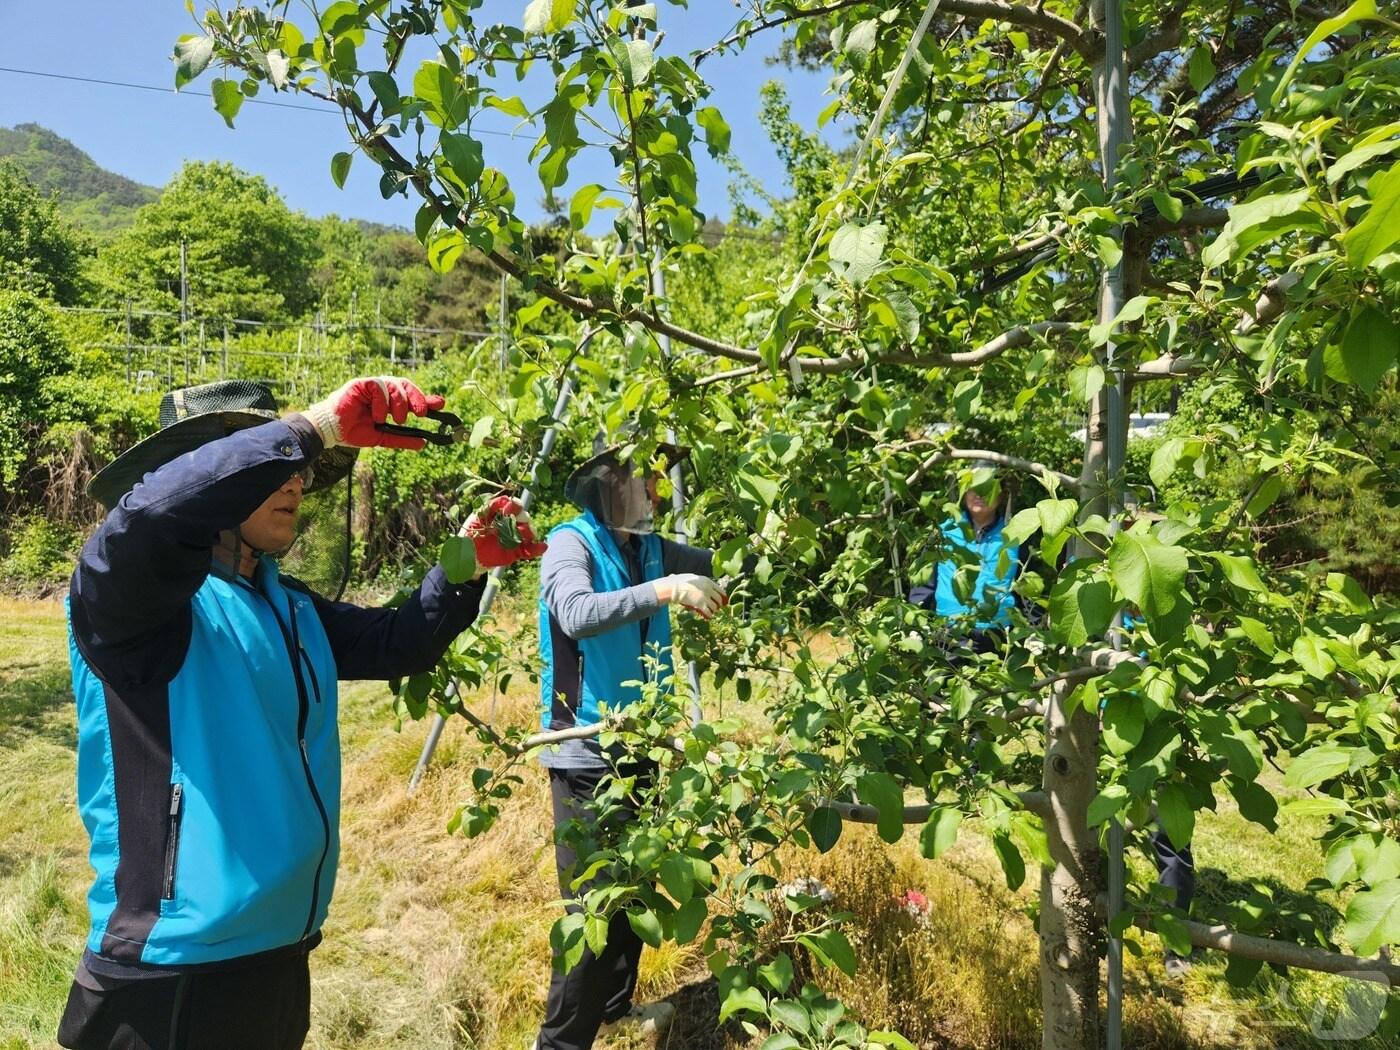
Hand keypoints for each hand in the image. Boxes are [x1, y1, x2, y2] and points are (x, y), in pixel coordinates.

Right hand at [303, 376, 444, 449]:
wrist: (332, 432)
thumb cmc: (354, 432)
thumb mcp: (383, 437)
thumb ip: (402, 439)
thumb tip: (423, 443)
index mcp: (388, 403)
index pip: (411, 396)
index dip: (426, 398)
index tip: (441, 404)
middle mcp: (382, 392)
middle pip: (406, 386)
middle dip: (417, 398)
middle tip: (422, 413)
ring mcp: (372, 387)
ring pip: (395, 385)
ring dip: (400, 403)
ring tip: (395, 419)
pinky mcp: (361, 384)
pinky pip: (379, 387)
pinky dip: (382, 402)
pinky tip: (377, 415)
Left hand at [463, 495, 547, 568]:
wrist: (469, 555)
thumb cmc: (470, 533)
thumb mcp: (477, 518)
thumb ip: (490, 507)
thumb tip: (505, 499)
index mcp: (502, 512)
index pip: (514, 505)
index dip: (515, 505)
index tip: (512, 507)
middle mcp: (511, 523)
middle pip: (524, 516)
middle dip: (522, 517)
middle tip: (515, 521)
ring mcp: (516, 537)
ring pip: (529, 531)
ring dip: (529, 531)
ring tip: (524, 535)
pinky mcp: (518, 551)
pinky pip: (531, 549)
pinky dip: (538, 548)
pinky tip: (543, 546)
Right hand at [652, 573, 727, 617]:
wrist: (674, 587)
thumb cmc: (679, 581)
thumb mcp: (693, 578)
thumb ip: (698, 581)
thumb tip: (698, 582)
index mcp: (707, 581)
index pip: (719, 589)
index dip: (722, 595)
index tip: (723, 598)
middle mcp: (708, 588)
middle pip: (718, 598)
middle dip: (718, 604)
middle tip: (717, 607)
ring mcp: (705, 596)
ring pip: (715, 606)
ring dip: (714, 610)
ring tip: (712, 612)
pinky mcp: (700, 604)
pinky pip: (708, 611)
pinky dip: (709, 614)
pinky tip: (708, 616)